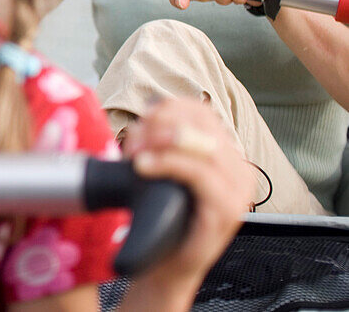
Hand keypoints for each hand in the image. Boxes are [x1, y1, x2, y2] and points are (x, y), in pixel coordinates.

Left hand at [122, 98, 249, 284]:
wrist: (167, 264)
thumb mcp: (166, 168)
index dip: (168, 108)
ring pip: (201, 146)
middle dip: (160, 125)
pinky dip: (168, 163)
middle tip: (134, 140)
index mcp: (226, 155)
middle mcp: (238, 169)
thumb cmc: (164, 214)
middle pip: (200, 125)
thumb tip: (150, 108)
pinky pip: (199, 174)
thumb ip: (166, 140)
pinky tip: (144, 166)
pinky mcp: (226, 209)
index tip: (142, 118)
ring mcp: (237, 190)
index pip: (202, 112)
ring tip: (135, 154)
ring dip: (160, 142)